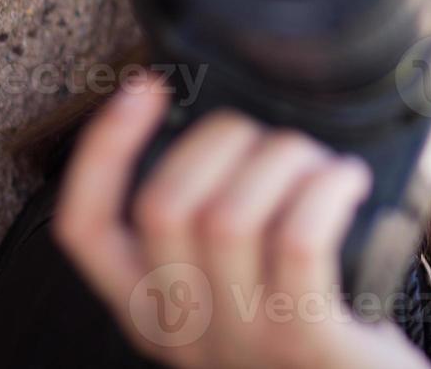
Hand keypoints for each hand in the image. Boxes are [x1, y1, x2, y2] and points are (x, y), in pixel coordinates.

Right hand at [52, 69, 430, 368]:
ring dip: (284, 161)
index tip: (144, 88)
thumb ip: (217, 231)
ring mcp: (242, 341)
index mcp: (153, 310)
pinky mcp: (306, 343)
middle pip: (162, 204)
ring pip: (229, 215)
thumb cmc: (313, 333)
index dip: (102, 150)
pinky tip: (346, 183)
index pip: (84, 228)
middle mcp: (184, 329)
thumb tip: (231, 131)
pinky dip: (325, 190)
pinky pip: (298, 242)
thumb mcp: (240, 289)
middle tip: (275, 140)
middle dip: (223, 139)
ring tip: (323, 167)